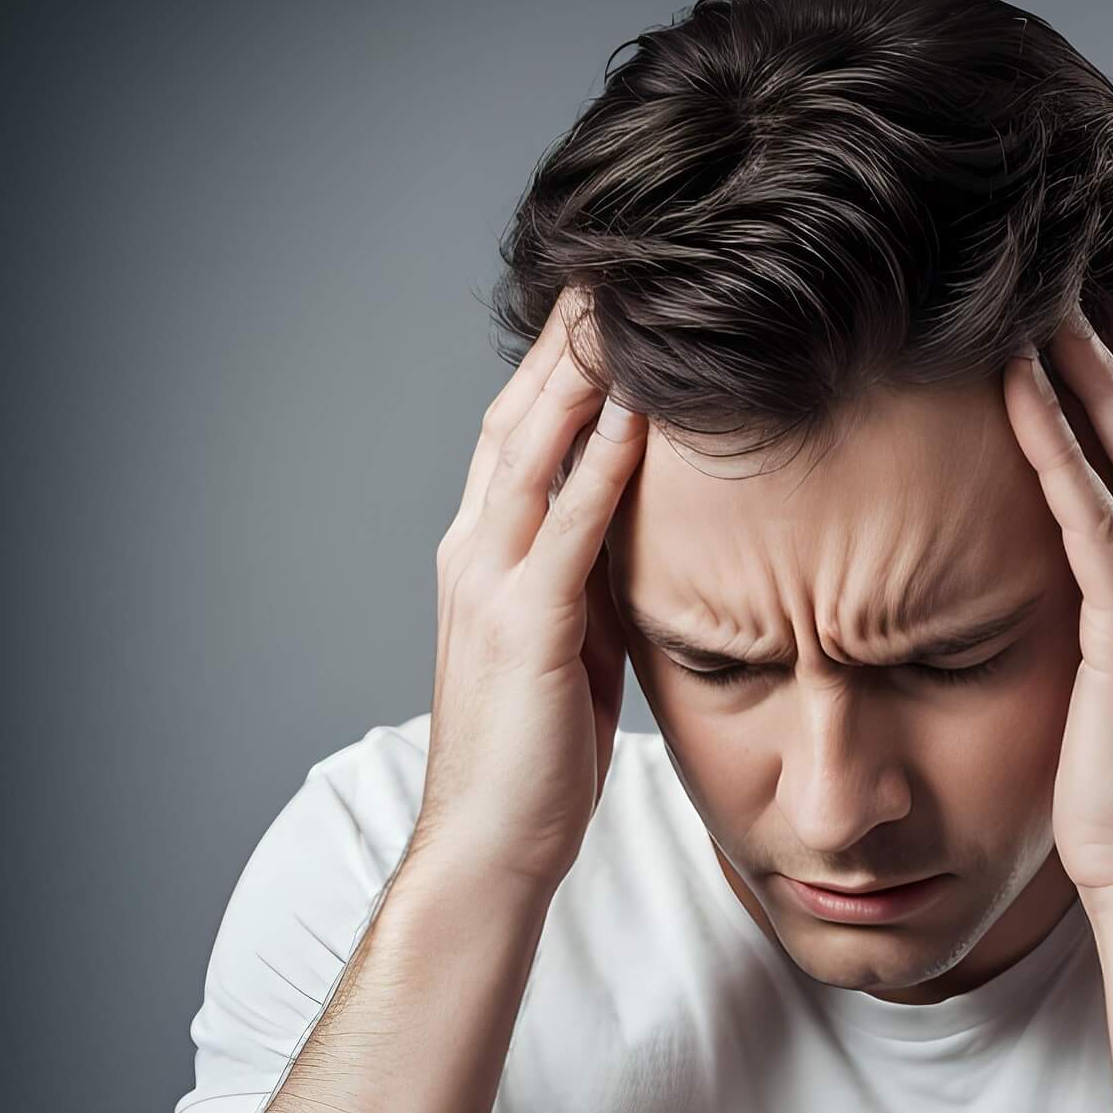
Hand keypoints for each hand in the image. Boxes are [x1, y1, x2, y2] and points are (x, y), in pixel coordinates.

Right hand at [410, 283, 647, 899]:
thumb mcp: (567, 649)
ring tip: (624, 304)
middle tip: (614, 268)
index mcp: (482, 558)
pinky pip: (569, 526)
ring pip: (533, 451)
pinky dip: (602, 463)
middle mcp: (474, 554)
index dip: (558, 367)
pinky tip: (638, 412)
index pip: (518, 436)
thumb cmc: (537, 757)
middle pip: (518, 418)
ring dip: (581, 374)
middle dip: (565, 341)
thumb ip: (587, 583)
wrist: (493, 844)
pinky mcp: (527, 626)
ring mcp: (492, 585)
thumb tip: (638, 535)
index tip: (605, 308)